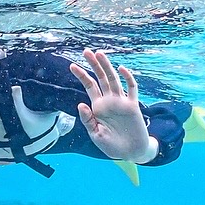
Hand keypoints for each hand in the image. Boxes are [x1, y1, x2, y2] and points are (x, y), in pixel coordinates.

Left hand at [69, 49, 157, 163]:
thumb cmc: (112, 145)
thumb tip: (81, 104)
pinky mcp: (133, 106)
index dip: (81, 75)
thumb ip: (88, 120)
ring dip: (107, 67)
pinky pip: (132, 90)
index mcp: (98, 107)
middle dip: (93, 65)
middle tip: (86, 51)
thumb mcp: (95, 134)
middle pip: (100, 79)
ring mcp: (121, 102)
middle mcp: (109, 101)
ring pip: (114, 80)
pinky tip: (122, 69)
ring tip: (99, 54)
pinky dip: (128, 78)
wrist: (131, 152)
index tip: (71, 65)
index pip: (89, 86)